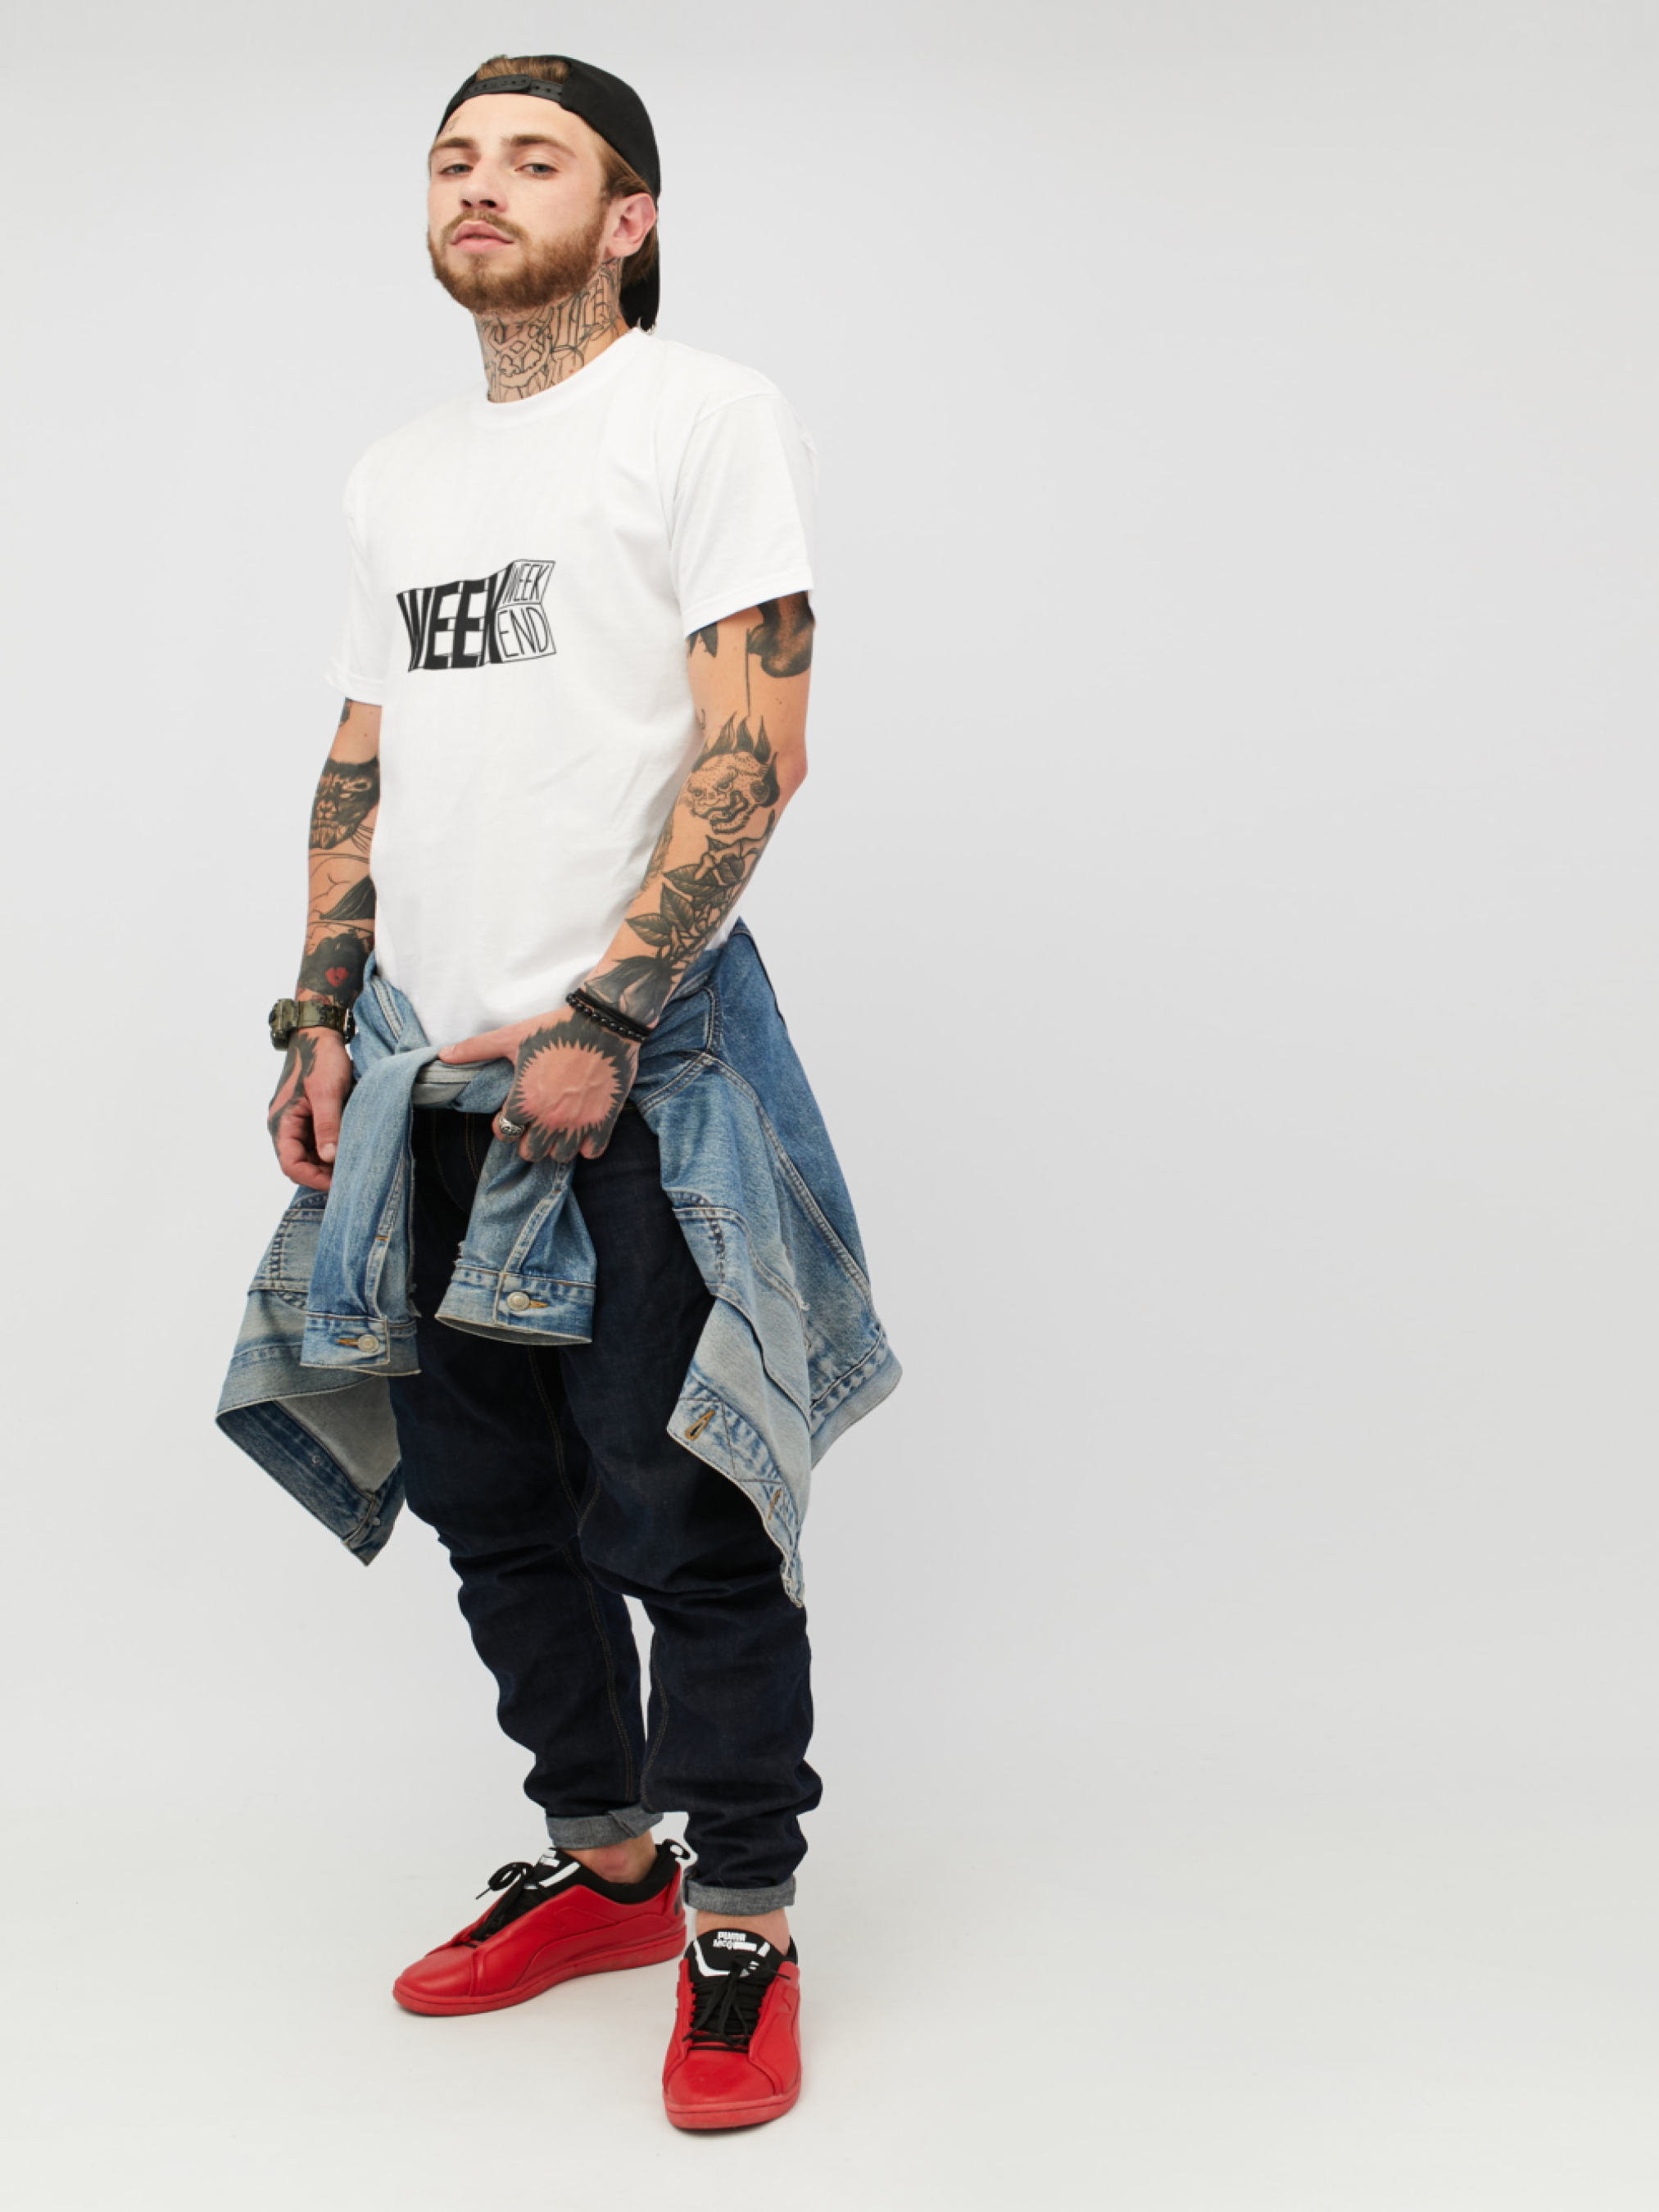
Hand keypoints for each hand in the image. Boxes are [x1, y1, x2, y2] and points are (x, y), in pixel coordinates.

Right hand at [267, 1026, 353, 1190]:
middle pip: (299, 1164)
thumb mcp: (327, 1092)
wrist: (319, 1034)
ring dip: (327, 1164)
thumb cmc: (320, 1059)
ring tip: (352, 1166)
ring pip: (309, 1156)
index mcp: (281, 1122)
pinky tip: (349, 1150)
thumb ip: (327, 1125)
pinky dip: (330, 1150)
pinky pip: (316, 1142)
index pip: (291, 1165)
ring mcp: (296, 1123)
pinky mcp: (308, 1117)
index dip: (313, 1178)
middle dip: (322, 1174)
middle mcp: (285, 1126)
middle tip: (350, 1177)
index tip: (339, 1183)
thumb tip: (329, 1158)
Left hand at [440, 1004, 638, 1164]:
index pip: (504, 1133)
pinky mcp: (603, 1120)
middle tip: (534, 1125)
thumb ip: (476, 1049)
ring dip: (556, 1146)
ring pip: (560, 1157)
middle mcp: (549, 1117)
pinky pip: (591, 1152)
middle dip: (528, 1141)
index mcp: (524, 1100)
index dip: (505, 1125)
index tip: (513, 1116)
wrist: (602, 1022)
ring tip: (557, 1129)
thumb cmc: (555, 1029)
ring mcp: (578, 1122)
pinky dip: (586, 1146)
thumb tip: (443, 1055)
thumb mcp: (511, 1037)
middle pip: (530, 1152)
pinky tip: (582, 1131)